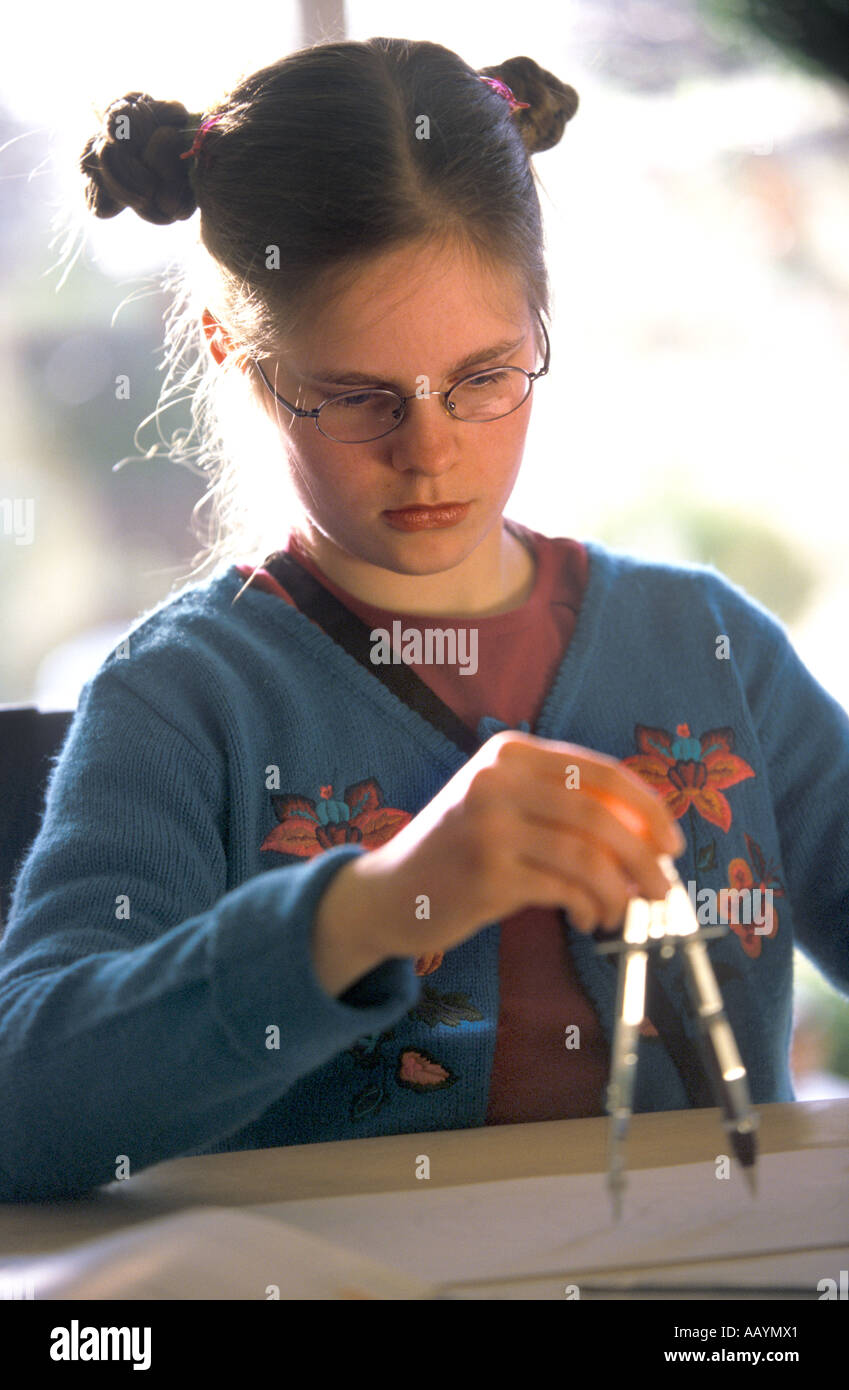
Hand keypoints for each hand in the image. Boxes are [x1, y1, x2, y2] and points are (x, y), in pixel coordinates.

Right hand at [317, 730, 684, 987]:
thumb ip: (564, 807)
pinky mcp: (487, 874)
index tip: (672, 842)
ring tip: (620, 912)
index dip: (647, 809)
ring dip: (619, 893)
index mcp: (509, 753)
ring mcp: (489, 826)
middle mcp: (497, 780)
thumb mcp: (505, 806)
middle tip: (664, 890)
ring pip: (587, 857)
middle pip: (600, 816)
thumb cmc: (460, 850)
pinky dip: (589, 908)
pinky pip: (563, 890)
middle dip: (644, 859)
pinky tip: (588, 918)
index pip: (599, 772)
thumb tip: (649, 837)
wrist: (389, 892)